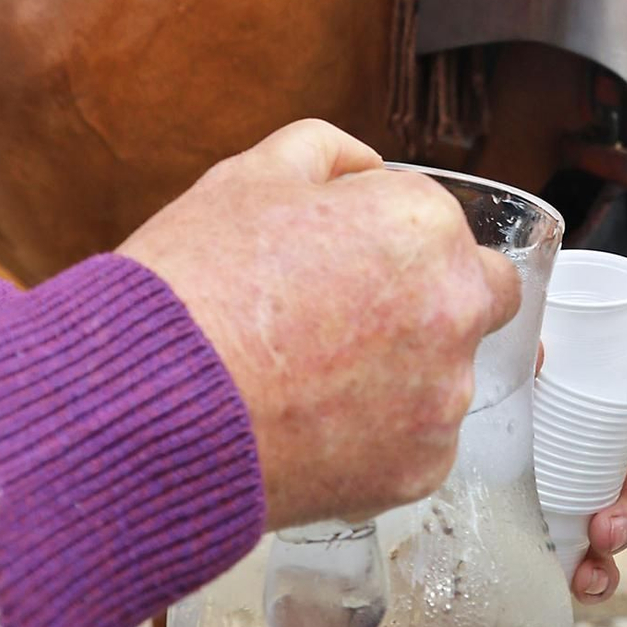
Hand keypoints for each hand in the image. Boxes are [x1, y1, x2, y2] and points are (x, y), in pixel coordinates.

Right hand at [120, 121, 520, 530]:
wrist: (146, 408)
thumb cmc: (193, 290)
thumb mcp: (249, 176)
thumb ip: (329, 154)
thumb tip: (366, 170)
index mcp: (423, 227)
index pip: (445, 225)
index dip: (391, 240)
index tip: (345, 262)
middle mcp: (453, 309)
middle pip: (480, 297)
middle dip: (434, 300)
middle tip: (352, 320)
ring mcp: (440, 397)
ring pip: (445, 376)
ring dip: (402, 375)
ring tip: (309, 382)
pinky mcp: (418, 471)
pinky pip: (416, 444)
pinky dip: (378, 438)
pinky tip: (310, 426)